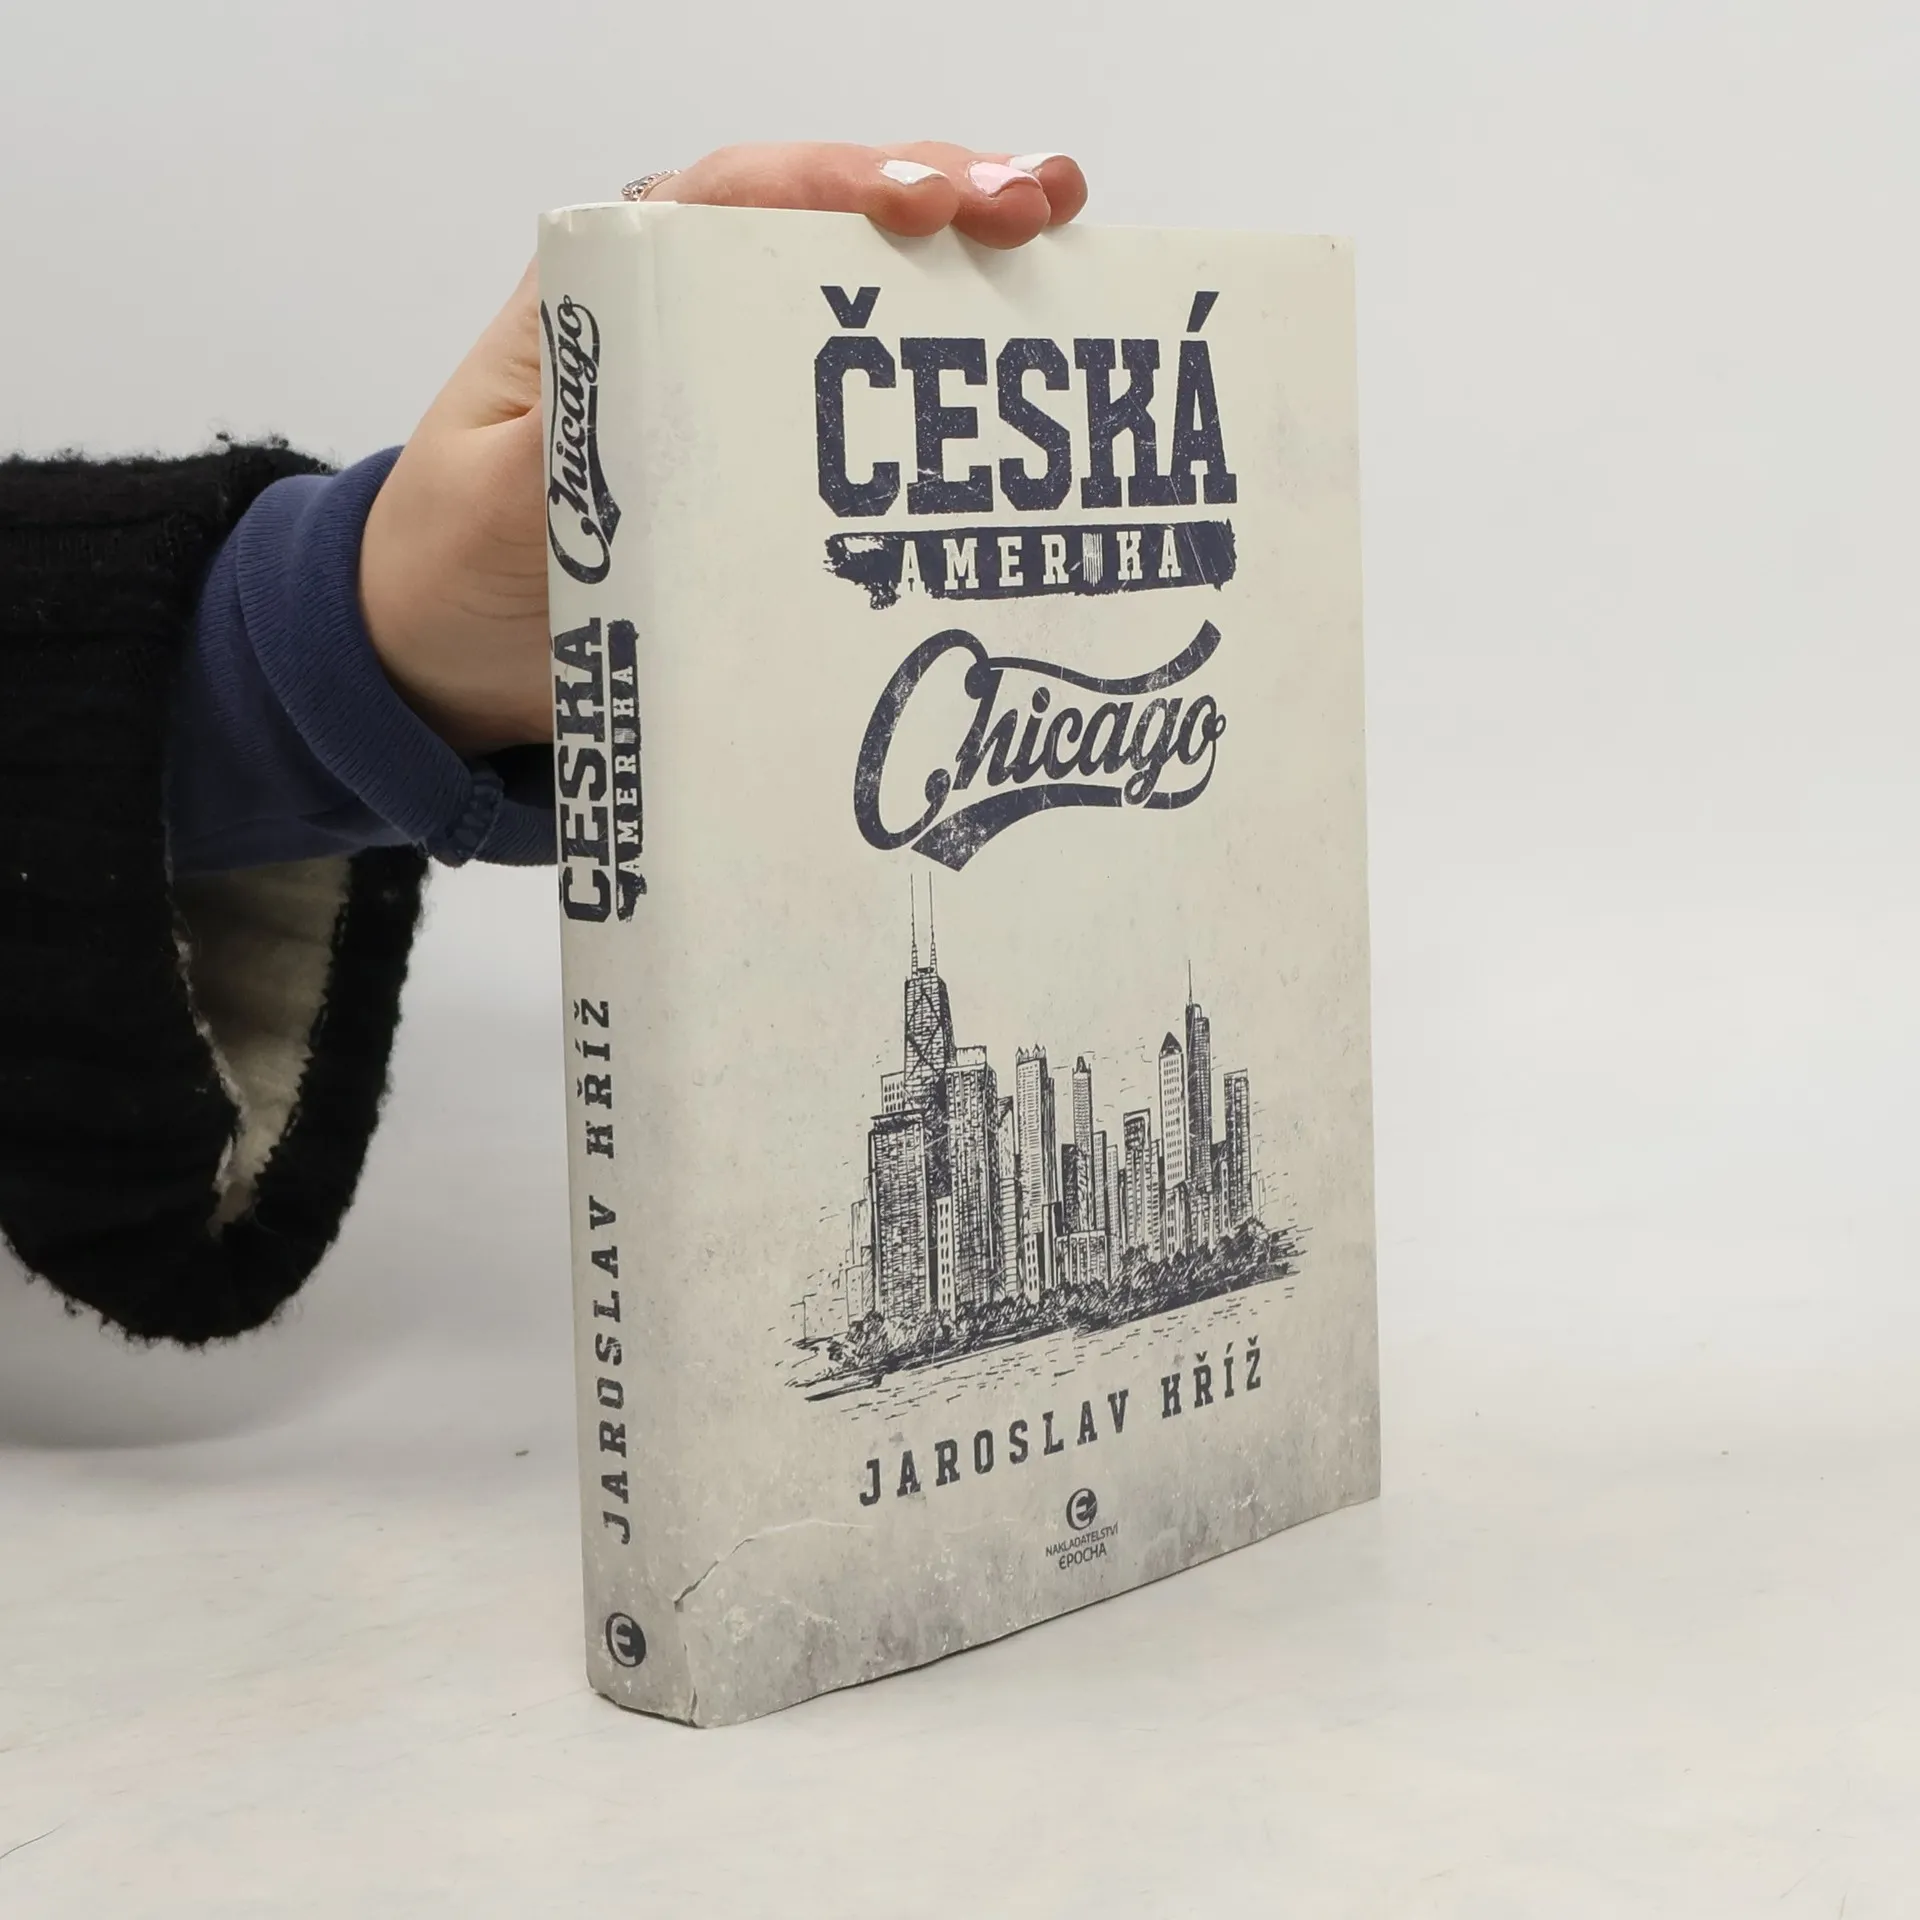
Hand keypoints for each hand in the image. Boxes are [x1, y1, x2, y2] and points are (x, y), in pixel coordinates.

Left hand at [360, 142, 1088, 756]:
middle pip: (827, 225)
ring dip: (966, 277)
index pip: (737, 197)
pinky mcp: (773, 467)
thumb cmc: (453, 564)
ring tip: (1065, 259)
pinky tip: (1021, 394)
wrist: (446, 659)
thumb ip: (573, 452)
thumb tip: (670, 424)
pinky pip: (869, 412)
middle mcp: (689, 318)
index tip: (929, 201)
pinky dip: (946, 397)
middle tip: (1043, 207)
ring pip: (865, 303)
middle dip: (944, 199)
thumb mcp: (498, 504)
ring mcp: (739, 390)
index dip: (841, 182)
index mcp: (613, 294)